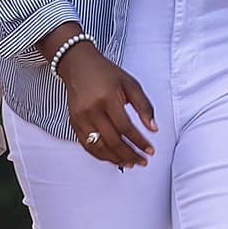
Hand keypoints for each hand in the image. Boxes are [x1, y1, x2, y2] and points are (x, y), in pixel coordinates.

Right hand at [54, 37, 155, 168]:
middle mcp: (91, 110)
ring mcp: (80, 118)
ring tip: (129, 163)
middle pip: (113, 141)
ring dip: (116, 159)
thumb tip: (153, 128)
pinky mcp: (74, 123)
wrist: (79, 65)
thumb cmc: (105, 73)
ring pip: (99, 147)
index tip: (149, 150)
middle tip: (142, 161)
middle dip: (130, 154)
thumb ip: (144, 106)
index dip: (139, 142)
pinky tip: (112, 158)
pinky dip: (100, 155)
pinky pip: (87, 146)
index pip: (126, 127)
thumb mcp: (130, 84)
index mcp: (107, 98)